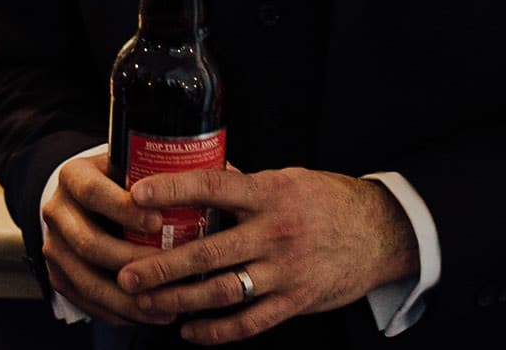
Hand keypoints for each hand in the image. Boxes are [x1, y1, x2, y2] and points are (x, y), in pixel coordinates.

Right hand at [39, 153, 176, 327]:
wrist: (85, 198)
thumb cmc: (118, 181)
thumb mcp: (127, 165)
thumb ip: (151, 172)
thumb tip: (198, 182)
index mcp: (73, 177)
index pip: (94, 193)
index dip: (124, 209)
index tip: (158, 222)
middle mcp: (57, 212)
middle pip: (90, 243)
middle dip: (132, 259)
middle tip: (169, 268)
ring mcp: (54, 247)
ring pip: (88, 280)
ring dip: (128, 296)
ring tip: (167, 302)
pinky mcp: (58, 276)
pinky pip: (87, 302)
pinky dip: (119, 312)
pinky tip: (149, 314)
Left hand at [118, 168, 418, 343]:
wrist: (379, 233)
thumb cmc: (326, 201)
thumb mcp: (287, 179)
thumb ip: (245, 184)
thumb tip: (202, 173)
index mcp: (270, 194)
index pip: (213, 187)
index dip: (173, 190)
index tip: (137, 193)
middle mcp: (275, 233)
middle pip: (208, 252)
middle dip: (161, 266)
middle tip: (126, 273)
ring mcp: (285, 271)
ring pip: (222, 292)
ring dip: (179, 301)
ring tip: (145, 304)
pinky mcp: (295, 301)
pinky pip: (249, 323)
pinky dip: (216, 332)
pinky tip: (189, 332)